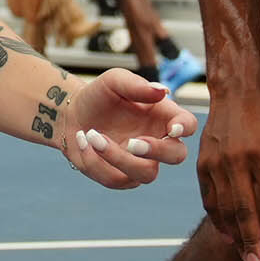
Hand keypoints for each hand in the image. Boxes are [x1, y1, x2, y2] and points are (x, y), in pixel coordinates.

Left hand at [57, 69, 192, 187]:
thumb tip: (162, 91)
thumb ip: (137, 85)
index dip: (186, 128)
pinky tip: (82, 139)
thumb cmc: (99, 95)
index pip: (188, 124)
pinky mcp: (120, 178)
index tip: (173, 129)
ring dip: (118, 157)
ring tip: (91, 134)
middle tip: (132, 142)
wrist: (71, 114)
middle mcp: (157, 142)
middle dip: (157, 151)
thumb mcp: (114, 81)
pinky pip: (115, 180)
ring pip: (147, 174)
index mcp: (162, 117)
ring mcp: (140, 163)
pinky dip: (95, 161)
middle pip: (177, 156)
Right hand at [197, 87, 259, 260]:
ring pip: (223, 207)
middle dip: (251, 238)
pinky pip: (209, 199)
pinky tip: (227, 234)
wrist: (235, 94)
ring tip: (243, 253)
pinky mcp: (202, 165)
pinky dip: (217, 218)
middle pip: (244, 209)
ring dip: (233, 233)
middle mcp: (236, 161)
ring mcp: (216, 164)